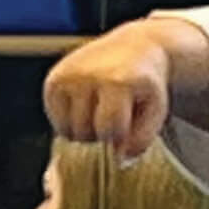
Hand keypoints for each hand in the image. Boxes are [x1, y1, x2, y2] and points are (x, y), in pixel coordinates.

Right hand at [43, 21, 175, 157]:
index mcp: (115, 81)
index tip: (129, 123)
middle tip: (115, 116)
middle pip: (85, 133)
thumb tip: (117, 160)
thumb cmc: (145, 85)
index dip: (120, 136)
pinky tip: (86, 110)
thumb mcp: (155, 111)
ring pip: (68, 131)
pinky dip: (70, 123)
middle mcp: (86, 75)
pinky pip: (56, 121)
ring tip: (100, 112)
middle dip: (101, 134)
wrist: (136, 48)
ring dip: (85, 131)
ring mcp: (66, 76)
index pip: (109, 130)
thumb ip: (141, 141)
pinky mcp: (53, 80)